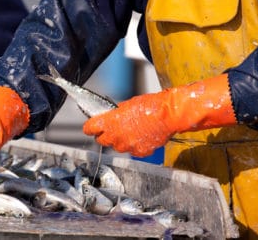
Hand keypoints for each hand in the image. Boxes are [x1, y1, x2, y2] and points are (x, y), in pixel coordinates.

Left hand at [83, 74, 236, 156]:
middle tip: (111, 129)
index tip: (90, 127)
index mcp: (109, 122)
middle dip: (104, 135)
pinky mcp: (139, 152)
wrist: (168, 115)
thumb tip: (110, 117)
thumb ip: (115, 114)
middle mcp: (115, 136)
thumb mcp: (126, 105)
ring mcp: (127, 146)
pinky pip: (132, 150)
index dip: (89, 128)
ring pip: (117, 146)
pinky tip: (142, 136)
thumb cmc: (149, 106)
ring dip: (120, 141)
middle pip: (101, 140)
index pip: (89, 128)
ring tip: (131, 131)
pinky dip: (135, 145)